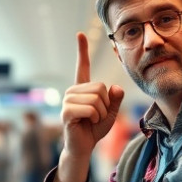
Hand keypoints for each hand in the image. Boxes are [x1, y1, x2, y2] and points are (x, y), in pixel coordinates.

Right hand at [60, 33, 124, 162]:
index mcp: (83, 88)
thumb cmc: (95, 129)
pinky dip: (95, 117)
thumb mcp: (111, 113)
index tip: (80, 34)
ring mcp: (68, 100)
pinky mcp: (66, 111)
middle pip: (100, 87)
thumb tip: (115, 87)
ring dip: (101, 113)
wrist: (84, 147)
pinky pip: (91, 108)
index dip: (82, 50)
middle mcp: (73, 91)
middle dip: (106, 104)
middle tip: (97, 116)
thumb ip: (116, 99)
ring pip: (97, 98)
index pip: (83, 66)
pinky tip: (87, 123)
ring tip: (91, 120)